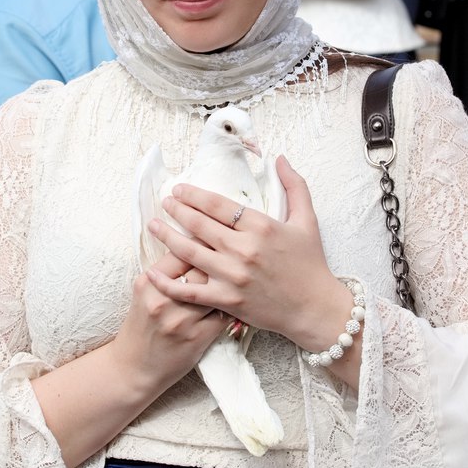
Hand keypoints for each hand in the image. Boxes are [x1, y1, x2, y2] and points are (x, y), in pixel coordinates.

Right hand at [109, 252, 228, 394]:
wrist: (133, 368)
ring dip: (228, 283)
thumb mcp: (144, 294)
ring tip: (236, 275)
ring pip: (215, 289)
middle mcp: (163, 300)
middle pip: (201, 268)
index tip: (212, 239)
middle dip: (217, 260)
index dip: (199, 243)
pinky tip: (235, 301)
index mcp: (148, 283)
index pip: (180, 252)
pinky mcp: (197, 338)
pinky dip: (231, 306)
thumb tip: (194, 246)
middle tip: (231, 253)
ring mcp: (181, 320)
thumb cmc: (141, 326)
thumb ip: (165, 273)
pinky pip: (223, 314)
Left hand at [146, 156, 344, 351]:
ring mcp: (233, 276)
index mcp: (261, 227)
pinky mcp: (227, 300)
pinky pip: (190, 291)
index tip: (180, 189)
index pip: (218, 205)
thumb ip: (295, 186)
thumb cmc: (311, 264)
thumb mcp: (307, 220)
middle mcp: (244, 249)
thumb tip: (280, 158)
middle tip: (164, 202)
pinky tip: (152, 272)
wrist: (315, 309)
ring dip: (167, 237)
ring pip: (190, 253)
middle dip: (177, 210)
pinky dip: (168, 282)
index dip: (194, 195)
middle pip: (200, 225)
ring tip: (153, 226)